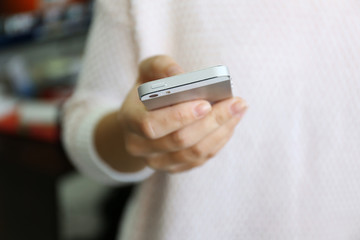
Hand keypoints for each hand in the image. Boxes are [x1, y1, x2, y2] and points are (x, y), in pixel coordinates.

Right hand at [118, 56, 247, 172]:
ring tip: (239, 109)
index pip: (151, 125)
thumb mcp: (146, 72)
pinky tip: (231, 122)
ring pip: (194, 153)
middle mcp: (140, 146)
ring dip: (221, 130)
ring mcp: (157, 161)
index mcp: (129, 120)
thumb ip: (160, 66)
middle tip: (236, 102)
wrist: (139, 121)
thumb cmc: (147, 92)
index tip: (206, 103)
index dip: (179, 117)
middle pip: (179, 141)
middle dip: (212, 121)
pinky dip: (219, 140)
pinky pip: (201, 159)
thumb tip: (181, 74)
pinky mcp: (175, 168)